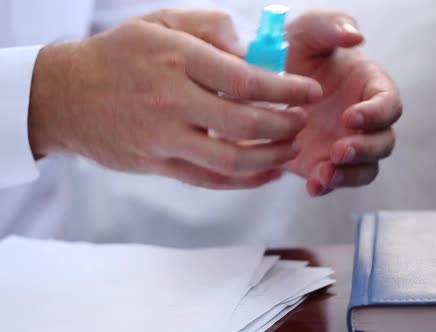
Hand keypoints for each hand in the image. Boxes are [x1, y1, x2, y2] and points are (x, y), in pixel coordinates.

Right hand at [28, 9, 321, 189]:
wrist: (64, 95)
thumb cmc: (118, 55)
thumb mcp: (161, 22)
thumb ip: (211, 29)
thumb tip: (252, 52)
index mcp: (178, 59)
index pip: (247, 80)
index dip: (287, 90)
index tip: (310, 92)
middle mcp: (172, 100)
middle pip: (245, 123)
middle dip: (285, 125)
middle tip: (303, 120)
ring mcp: (163, 138)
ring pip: (230, 160)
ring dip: (270, 158)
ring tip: (291, 148)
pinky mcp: (157, 164)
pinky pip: (209, 180)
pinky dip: (244, 181)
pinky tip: (265, 173)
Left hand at [285, 10, 401, 195]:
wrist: (265, 83)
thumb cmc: (294, 50)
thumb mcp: (306, 31)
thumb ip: (331, 26)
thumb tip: (356, 36)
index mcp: (370, 87)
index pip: (389, 105)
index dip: (376, 114)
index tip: (350, 116)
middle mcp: (364, 120)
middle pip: (383, 143)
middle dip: (365, 149)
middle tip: (338, 150)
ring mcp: (347, 144)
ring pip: (365, 168)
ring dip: (348, 174)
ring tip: (323, 175)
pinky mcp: (325, 163)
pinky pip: (336, 180)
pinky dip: (327, 186)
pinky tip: (312, 185)